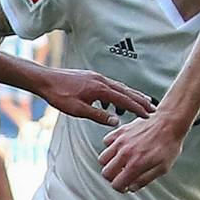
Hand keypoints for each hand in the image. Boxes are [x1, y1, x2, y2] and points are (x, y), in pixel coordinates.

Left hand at [35, 66, 154, 125]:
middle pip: (125, 90)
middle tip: (153, 107)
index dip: (137, 107)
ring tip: (141, 102)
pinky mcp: (91, 77)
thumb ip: (98, 115)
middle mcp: (101, 80)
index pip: (124, 99)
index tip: (149, 114)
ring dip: (131, 95)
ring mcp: (96, 77)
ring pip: (119, 87)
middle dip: (140, 99)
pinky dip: (119, 92)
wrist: (46, 80)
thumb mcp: (78, 110)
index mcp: (99, 89)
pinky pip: (110, 85)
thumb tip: (116, 121)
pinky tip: (117, 99)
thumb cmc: (59, 95)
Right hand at [99, 111, 184, 191]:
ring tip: (120, 163)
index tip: (125, 186)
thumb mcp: (163, 168)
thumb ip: (145, 179)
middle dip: (113, 178)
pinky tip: (120, 149)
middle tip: (122, 176)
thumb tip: (132, 187)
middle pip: (106, 173)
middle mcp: (125, 153)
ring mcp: (121, 141)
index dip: (121, 188)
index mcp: (136, 164)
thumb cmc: (169, 143)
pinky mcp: (120, 131)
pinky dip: (111, 147)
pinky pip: (106, 142)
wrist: (169, 122)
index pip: (116, 184)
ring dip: (110, 164)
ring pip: (103, 159)